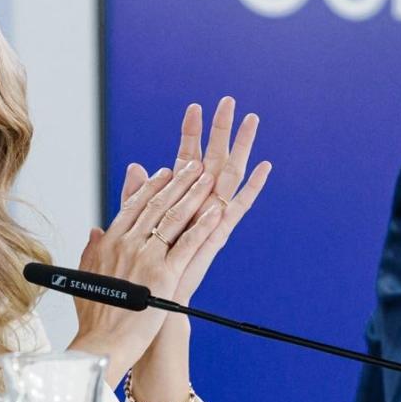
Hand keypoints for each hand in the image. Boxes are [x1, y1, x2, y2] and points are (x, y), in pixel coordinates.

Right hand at [68, 159, 225, 382]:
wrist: (102, 343)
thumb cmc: (95, 317)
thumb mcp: (85, 276)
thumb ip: (92, 249)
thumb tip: (95, 230)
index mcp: (109, 243)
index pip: (133, 206)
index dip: (151, 186)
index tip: (165, 172)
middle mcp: (127, 244)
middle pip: (156, 205)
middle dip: (178, 182)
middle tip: (194, 165)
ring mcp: (147, 258)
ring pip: (173, 218)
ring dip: (193, 195)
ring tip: (208, 178)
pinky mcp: (165, 275)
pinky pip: (188, 244)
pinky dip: (203, 225)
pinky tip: (216, 211)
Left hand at [123, 96, 271, 303]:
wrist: (153, 300)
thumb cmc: (146, 266)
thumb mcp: (137, 224)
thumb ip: (136, 195)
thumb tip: (134, 167)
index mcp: (180, 199)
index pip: (187, 157)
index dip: (191, 132)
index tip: (194, 106)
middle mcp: (200, 204)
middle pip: (213, 158)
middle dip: (221, 130)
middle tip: (228, 101)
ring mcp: (212, 217)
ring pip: (230, 174)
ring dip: (241, 147)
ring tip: (252, 120)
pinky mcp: (219, 233)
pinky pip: (240, 207)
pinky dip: (253, 187)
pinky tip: (265, 167)